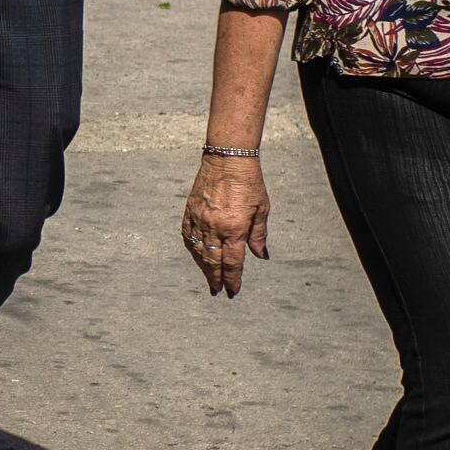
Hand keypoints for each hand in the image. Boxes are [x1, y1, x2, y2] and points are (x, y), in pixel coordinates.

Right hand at [180, 150, 270, 296]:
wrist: (228, 159)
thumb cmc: (249, 182)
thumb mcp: (262, 209)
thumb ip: (258, 235)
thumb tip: (260, 255)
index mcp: (235, 229)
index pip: (232, 263)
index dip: (232, 279)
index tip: (232, 290)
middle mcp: (215, 227)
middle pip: (213, 261)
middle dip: (216, 278)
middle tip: (217, 290)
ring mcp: (200, 219)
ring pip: (198, 251)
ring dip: (203, 267)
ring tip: (208, 276)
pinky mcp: (190, 210)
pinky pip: (187, 235)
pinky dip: (191, 248)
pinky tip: (195, 254)